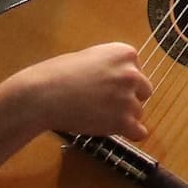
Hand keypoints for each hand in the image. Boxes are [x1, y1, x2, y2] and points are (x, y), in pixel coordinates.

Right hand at [8, 39, 151, 145]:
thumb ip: (110, 67)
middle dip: (128, 97)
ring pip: (138, 112)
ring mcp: (128, 98)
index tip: (106, 86)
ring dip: (123, 116)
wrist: (44, 95)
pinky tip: (118, 131)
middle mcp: (131, 73)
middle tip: (105, 102)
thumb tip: (123, 82)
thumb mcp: (90, 58)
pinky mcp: (123, 121)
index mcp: (124, 53)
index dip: (121, 81)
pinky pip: (140, 132)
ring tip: (98, 115)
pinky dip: (130, 133)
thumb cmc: (57, 75)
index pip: (137, 70)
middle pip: (144, 91)